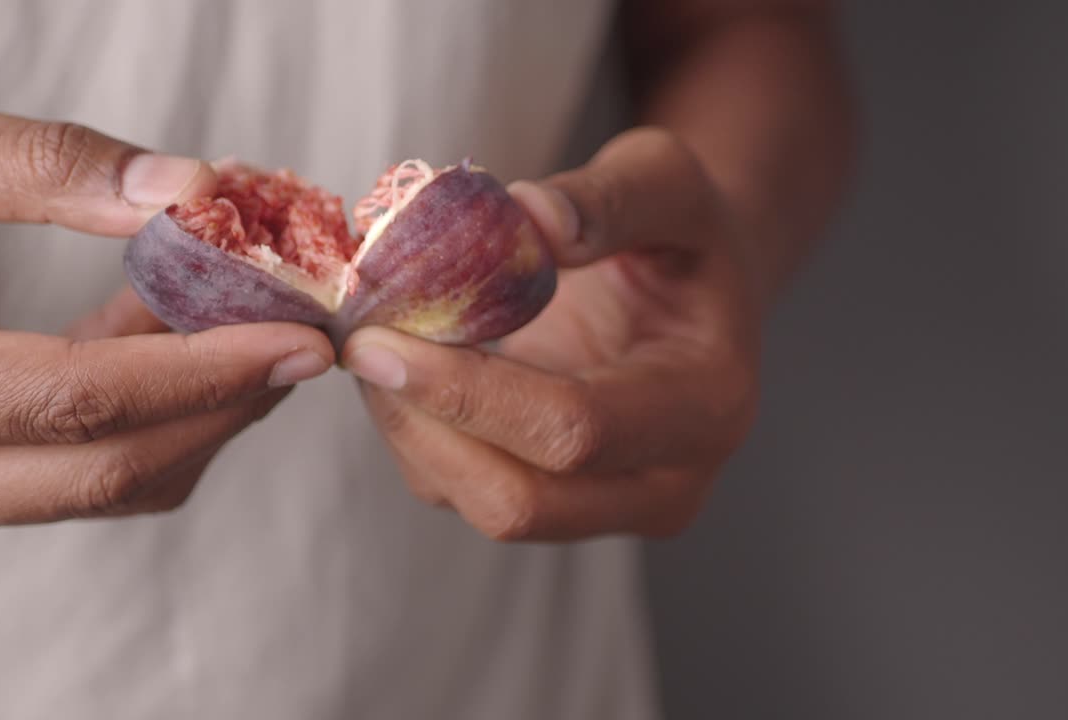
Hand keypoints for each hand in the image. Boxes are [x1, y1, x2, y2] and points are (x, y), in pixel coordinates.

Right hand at [0, 97, 332, 543]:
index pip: (70, 401)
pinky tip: (171, 339)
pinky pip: (74, 471)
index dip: (197, 369)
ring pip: (100, 485)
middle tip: (302, 341)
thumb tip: (189, 191)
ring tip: (246, 325)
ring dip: (195, 412)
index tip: (295, 338)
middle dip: (222, 404)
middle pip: (104, 468)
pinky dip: (144, 413)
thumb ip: (39, 168)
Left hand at [342, 128, 761, 540]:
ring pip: (478, 506)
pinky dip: (414, 434)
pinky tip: (400, 365)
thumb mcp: (669, 182)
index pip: (576, 430)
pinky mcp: (554, 505)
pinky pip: (460, 491)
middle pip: (521, 503)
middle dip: (423, 426)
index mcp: (705, 407)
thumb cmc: (682, 233)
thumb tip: (526, 215)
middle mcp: (664, 484)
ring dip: (407, 430)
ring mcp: (607, 507)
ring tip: (375, 342)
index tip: (382, 338)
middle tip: (362, 344)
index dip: (470, 394)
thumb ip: (611, 195)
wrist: (691, 290)